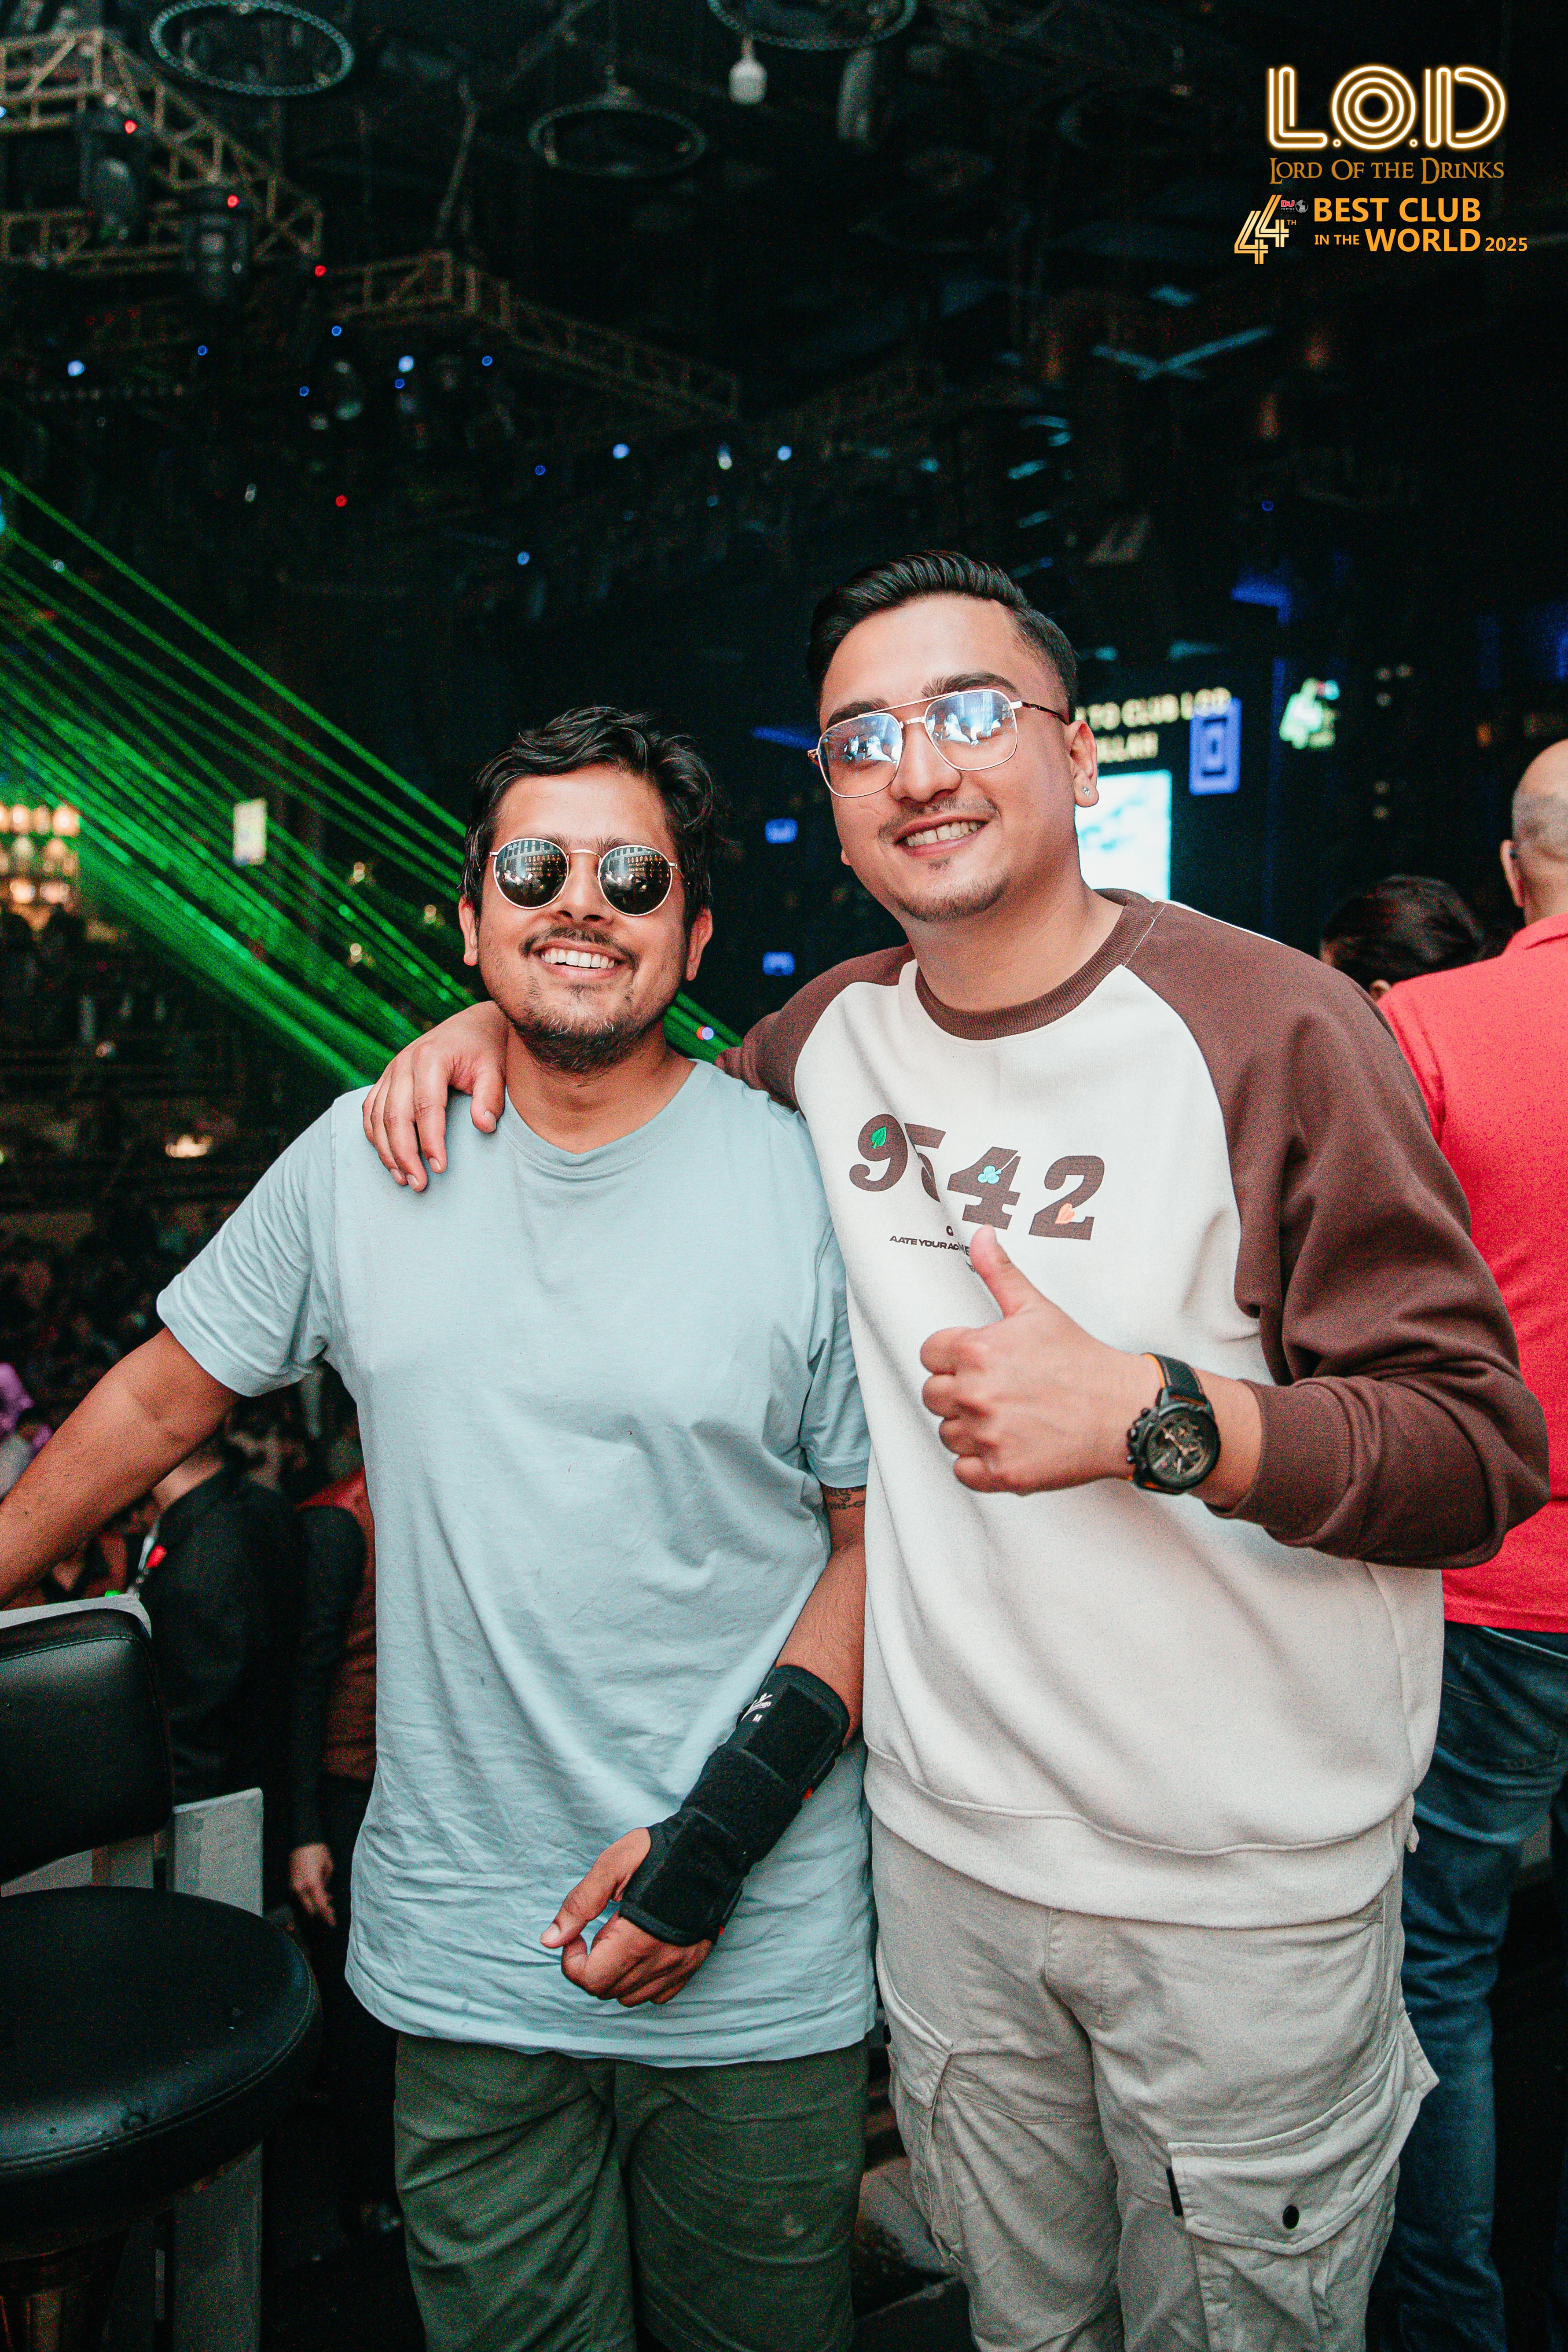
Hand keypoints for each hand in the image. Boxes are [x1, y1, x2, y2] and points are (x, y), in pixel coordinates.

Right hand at [290, 1841, 335, 1926]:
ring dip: (315, 1906)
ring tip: (327, 1900)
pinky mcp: (290, 1884)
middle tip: (330, 1912)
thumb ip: (325, 1885)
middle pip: (310, 1909)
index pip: (320, 1905)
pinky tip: (318, 1894)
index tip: (332, 1923)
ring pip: (304, 1904)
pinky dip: (308, 1899)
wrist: (302, 1840)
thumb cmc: (319, 1851)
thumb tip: (324, 1895)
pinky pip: (300, 1897)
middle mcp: (300, 1888)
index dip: (327, 1915)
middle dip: (321, 1913)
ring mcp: (293, 1887)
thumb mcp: (328, 1867)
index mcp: (312, 1884)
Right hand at [362, 1003, 509, 1188]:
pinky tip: (388, 1157)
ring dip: (387, 1151)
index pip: (425, 1107)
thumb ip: (491, 1096)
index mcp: (430, 1058)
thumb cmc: (486, 1050)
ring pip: (377, 1116)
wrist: (473, 1026)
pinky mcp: (387, 1078)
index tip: (440, 1168)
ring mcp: (391, 1070)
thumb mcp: (495, 1069)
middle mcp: (403, 1063)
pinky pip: (370, 1109)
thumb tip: (483, 1127)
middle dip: (405, 1155)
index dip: (430, 1141)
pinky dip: (375, 1135)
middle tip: (419, 1184)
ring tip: (403, 1179)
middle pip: (395, 1116)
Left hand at [541, 1828, 714, 2007]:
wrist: (714, 1849)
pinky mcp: (692, 1965)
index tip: (578, 1935)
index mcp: (635, 1939)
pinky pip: (658, 1995)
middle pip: (606, 1990)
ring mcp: (679, 1966)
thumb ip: (580, 1903)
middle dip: (590, 1966)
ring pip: (630, 1996)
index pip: (589, 1980)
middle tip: (598, 1932)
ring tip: (619, 1941)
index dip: (572, 1961)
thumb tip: (550, 1940)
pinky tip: (641, 1953)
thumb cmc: (663, 1852)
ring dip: (614, 1976)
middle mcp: (659, 1961)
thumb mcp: (613, 1865)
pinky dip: (642, 1982)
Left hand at [919, 1225, 1159, 1494]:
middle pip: (933, 1395)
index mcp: (978, 1351)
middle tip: (997, 1391)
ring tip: (1007, 1417)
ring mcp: (987, 1436)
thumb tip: (980, 1238)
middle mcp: (976, 1394)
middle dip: (959, 1392)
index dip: (952, 1357)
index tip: (976, 1362)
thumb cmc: (1085, 1364)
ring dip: (969, 1429)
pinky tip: (1006, 1445)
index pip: (929, 1354)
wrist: (1126, 1412)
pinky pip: (963, 1471)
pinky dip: (980, 1464)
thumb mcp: (1038, 1309)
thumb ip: (1000, 1273)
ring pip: (947, 1434)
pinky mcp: (1001, 1472)